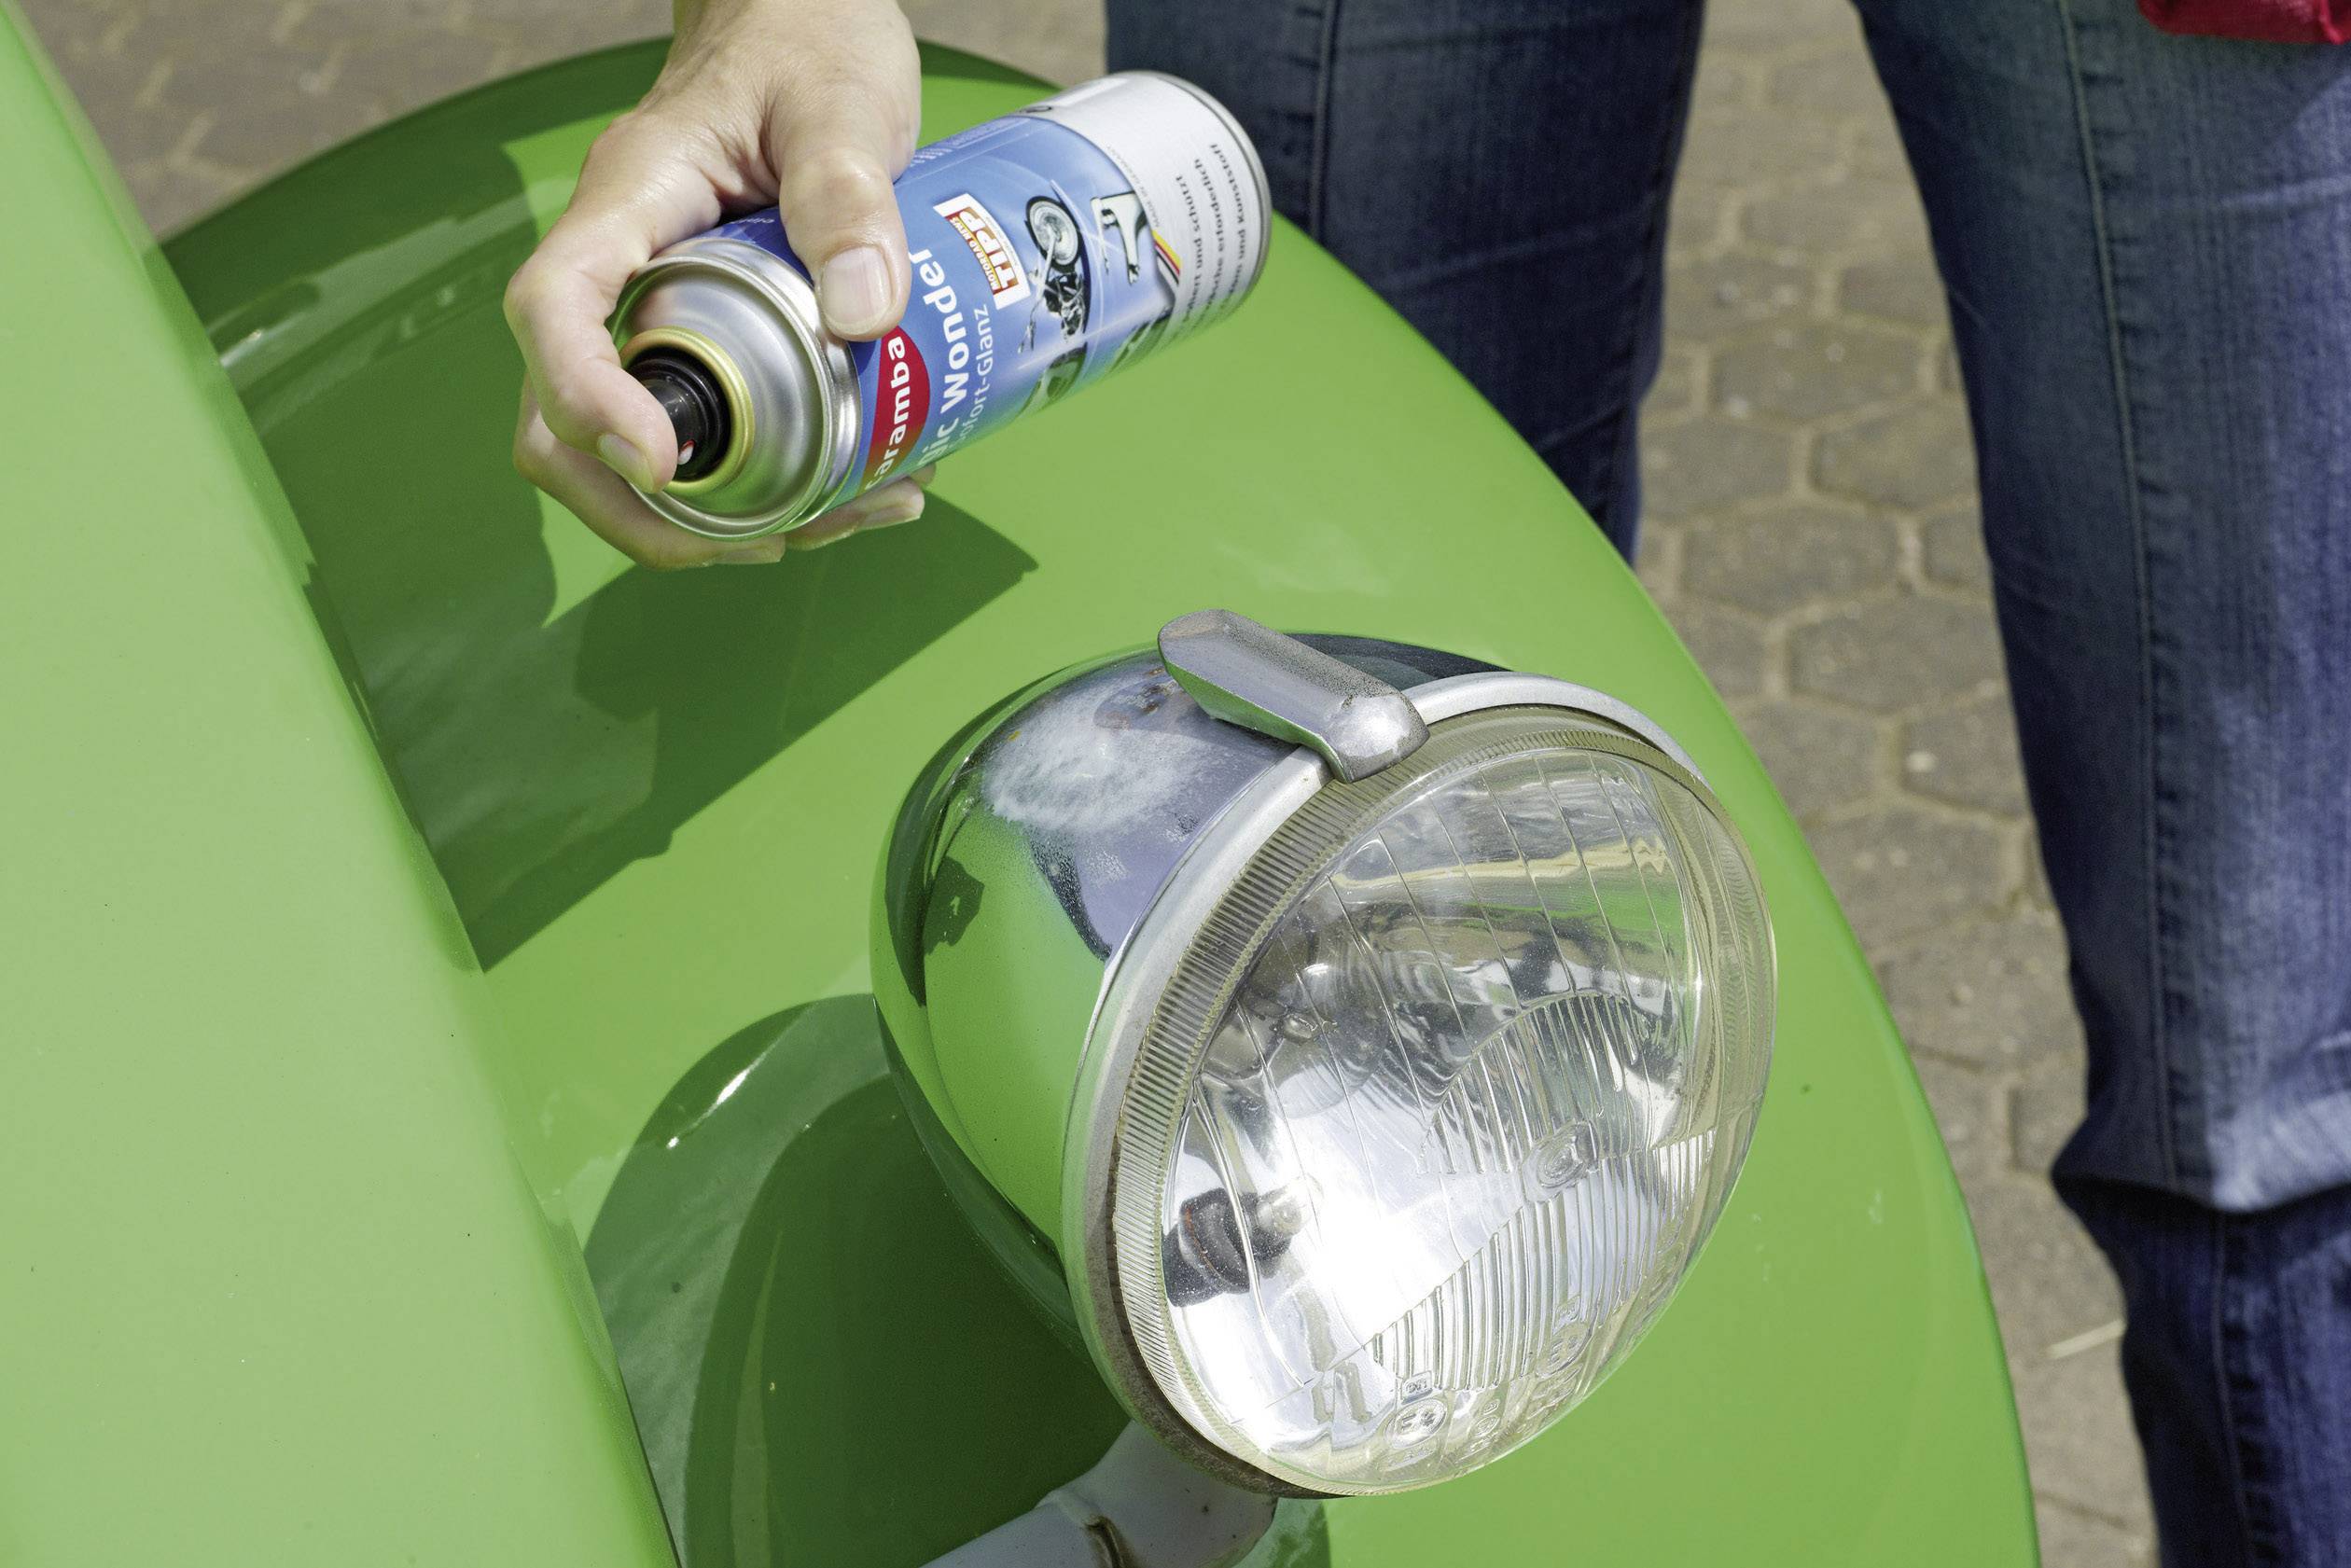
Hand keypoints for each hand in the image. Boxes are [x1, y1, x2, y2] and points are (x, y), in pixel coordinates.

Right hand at [505, 0, 929, 566]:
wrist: (804, 20)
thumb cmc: (809, 42)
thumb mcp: (842, 104)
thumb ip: (850, 196)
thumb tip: (863, 315)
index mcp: (626, 206)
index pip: (552, 312)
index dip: (586, 400)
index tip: (662, 458)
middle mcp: (619, 271)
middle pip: (558, 422)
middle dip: (648, 510)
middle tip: (773, 538)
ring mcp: (652, 311)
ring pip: (627, 452)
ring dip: (714, 518)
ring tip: (842, 518)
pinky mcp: (703, 337)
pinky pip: (702, 431)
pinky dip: (762, 483)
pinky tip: (854, 487)